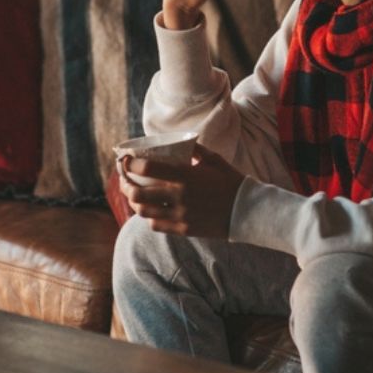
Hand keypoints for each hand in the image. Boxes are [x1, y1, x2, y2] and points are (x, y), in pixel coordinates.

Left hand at [118, 143, 245, 237]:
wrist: (248, 211)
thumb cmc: (231, 182)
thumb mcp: (214, 160)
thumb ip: (195, 150)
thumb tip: (181, 142)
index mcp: (185, 175)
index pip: (148, 168)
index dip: (131, 164)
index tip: (126, 160)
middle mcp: (179, 196)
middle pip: (138, 193)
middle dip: (126, 185)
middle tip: (125, 180)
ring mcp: (180, 215)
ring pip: (144, 211)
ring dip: (135, 203)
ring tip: (135, 196)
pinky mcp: (184, 229)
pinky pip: (156, 225)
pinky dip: (150, 217)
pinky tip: (151, 211)